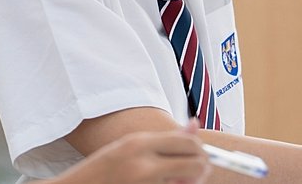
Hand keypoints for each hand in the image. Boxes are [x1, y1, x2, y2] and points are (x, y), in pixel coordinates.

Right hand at [56, 122, 210, 183]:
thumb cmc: (101, 169)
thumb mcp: (130, 146)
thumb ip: (163, 138)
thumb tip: (195, 123)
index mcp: (139, 144)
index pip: (188, 142)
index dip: (199, 148)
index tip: (198, 153)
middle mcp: (143, 166)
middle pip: (195, 164)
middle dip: (199, 168)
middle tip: (192, 172)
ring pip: (186, 183)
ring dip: (187, 183)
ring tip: (175, 180)